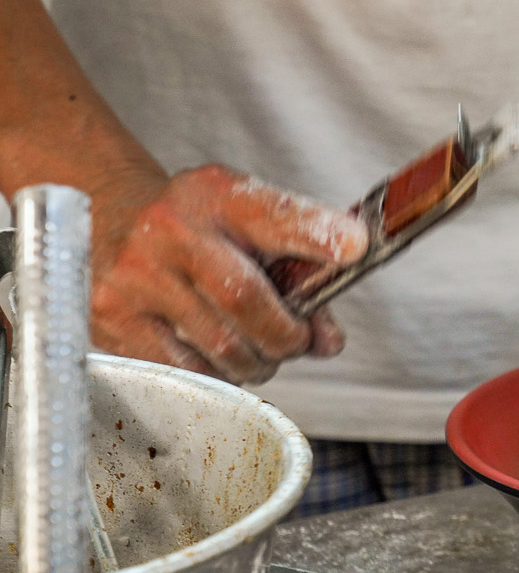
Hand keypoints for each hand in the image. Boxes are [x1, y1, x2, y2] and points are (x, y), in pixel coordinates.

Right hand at [86, 164, 368, 384]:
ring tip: (255, 349)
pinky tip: (216, 357)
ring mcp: (133, 275)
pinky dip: (217, 376)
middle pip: (246, 300)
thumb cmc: (203, 230)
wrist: (114, 221)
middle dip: (287, 336)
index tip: (354, 250)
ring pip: (220, 348)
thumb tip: (328, 341)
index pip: (274, 214)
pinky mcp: (111, 317)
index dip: (317, 234)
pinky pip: (184, 371)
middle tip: (295, 340)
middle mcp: (169, 230)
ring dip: (256, 363)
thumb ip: (303, 270)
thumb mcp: (253, 222)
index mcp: (217, 195)